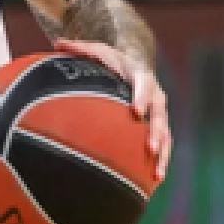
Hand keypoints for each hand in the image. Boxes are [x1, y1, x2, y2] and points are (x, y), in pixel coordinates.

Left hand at [54, 38, 170, 181]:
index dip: (142, 97)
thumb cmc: (111, 61)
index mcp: (141, 77)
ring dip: (163, 154)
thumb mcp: (97, 51)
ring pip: (166, 135)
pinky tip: (154, 182)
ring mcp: (158, 114)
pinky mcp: (157, 127)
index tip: (135, 111)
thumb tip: (57, 42)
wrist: (133, 66)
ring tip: (157, 175)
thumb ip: (80, 49)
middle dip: (156, 131)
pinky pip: (162, 146)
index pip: (144, 85)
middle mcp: (155, 95)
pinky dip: (159, 162)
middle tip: (150, 147)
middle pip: (160, 114)